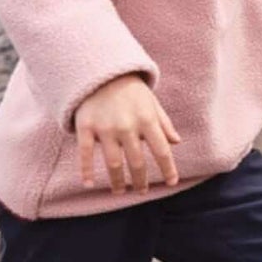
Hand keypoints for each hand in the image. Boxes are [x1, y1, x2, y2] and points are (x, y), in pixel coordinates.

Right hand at [73, 73, 181, 193]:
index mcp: (147, 119)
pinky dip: (86, 170)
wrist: (100, 70)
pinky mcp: (85, 126)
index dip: (168, 169)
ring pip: (113, 163)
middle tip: (141, 190)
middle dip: (140, 180)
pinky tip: (89, 184)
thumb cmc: (130, 90)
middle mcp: (127, 126)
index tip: (171, 183)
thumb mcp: (151, 102)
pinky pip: (85, 154)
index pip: (162, 151)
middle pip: (137, 162)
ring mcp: (105, 127)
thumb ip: (163, 123)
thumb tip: (176, 142)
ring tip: (120, 191)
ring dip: (117, 182)